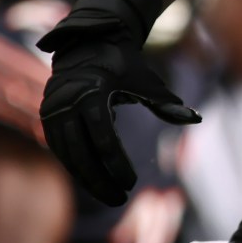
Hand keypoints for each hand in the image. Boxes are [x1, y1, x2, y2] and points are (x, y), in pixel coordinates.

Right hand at [37, 37, 198, 206]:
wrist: (88, 43)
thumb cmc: (123, 63)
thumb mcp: (145, 80)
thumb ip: (166, 103)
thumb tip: (195, 118)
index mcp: (91, 93)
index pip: (104, 140)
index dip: (118, 165)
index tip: (132, 184)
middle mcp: (67, 103)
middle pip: (82, 154)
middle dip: (100, 181)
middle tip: (120, 200)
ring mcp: (53, 110)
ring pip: (67, 155)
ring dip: (86, 179)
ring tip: (109, 196)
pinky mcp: (47, 115)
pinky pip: (59, 149)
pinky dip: (74, 166)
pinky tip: (92, 181)